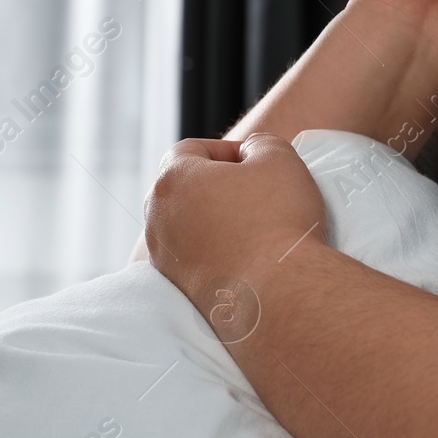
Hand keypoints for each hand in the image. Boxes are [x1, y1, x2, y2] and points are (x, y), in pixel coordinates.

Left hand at [144, 134, 326, 312]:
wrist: (278, 295)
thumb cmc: (278, 221)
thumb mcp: (280, 158)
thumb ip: (260, 143)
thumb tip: (250, 153)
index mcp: (172, 180)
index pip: (191, 149)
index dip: (227, 150)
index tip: (255, 164)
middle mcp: (157, 219)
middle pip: (183, 188)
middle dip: (217, 186)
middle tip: (255, 193)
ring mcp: (165, 258)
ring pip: (187, 226)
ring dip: (215, 221)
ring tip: (254, 227)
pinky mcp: (181, 289)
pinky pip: (194, 259)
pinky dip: (217, 253)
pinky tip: (249, 257)